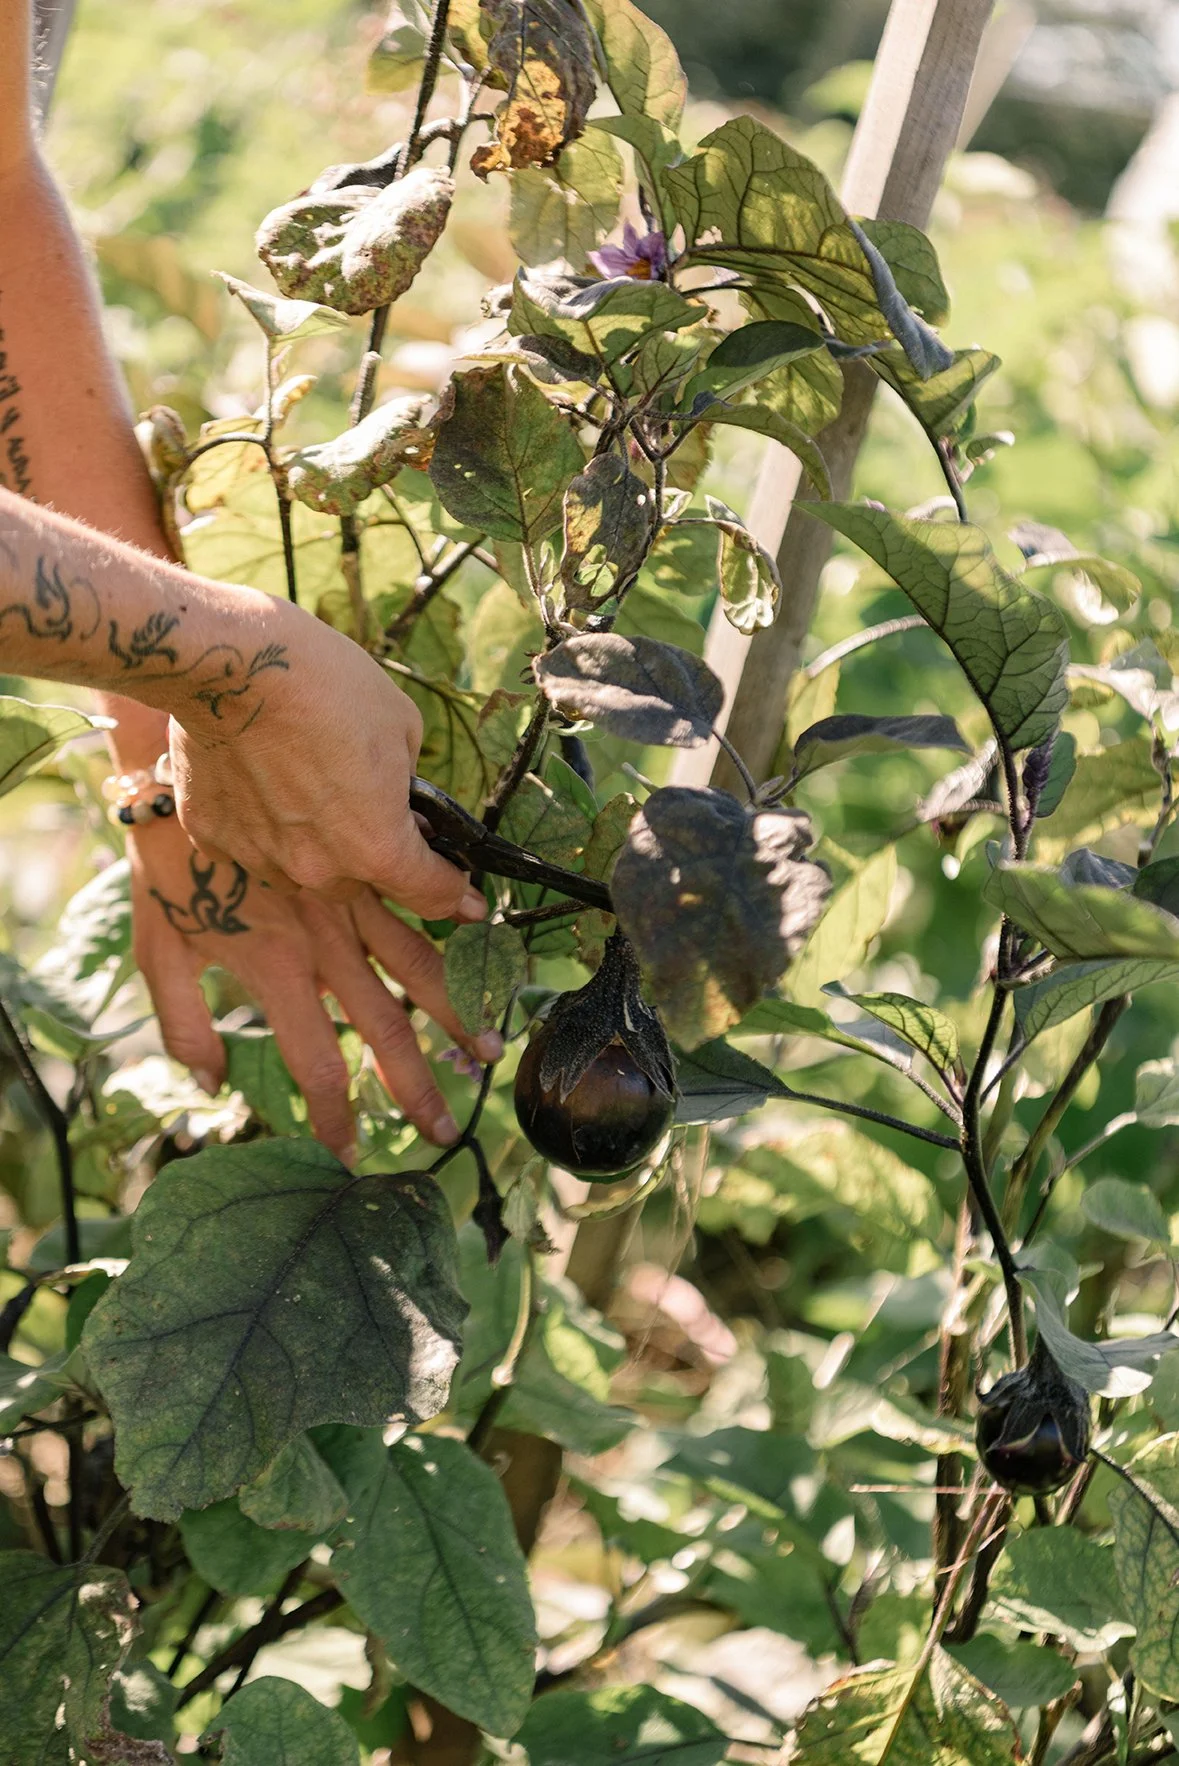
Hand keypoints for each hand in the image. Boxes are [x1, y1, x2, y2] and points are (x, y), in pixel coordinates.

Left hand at [128, 819, 500, 1161]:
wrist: (184, 774)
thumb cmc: (164, 864)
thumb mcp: (155, 948)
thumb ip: (180, 1019)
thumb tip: (208, 1081)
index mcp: (275, 972)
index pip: (315, 1061)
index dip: (335, 1113)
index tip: (351, 1153)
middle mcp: (323, 945)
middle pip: (383, 1028)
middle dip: (415, 1084)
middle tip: (445, 1129)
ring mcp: (348, 902)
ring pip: (416, 966)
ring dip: (455, 1012)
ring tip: (487, 1048)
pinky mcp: (359, 861)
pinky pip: (417, 896)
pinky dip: (453, 918)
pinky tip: (485, 933)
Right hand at [168, 598, 486, 921]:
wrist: (236, 664)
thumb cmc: (329, 687)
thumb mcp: (402, 727)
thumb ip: (407, 782)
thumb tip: (400, 798)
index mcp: (378, 848)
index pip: (432, 895)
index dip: (454, 892)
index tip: (466, 897)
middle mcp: (320, 869)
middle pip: (359, 884)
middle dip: (371, 855)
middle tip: (368, 807)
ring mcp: (262, 858)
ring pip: (300, 872)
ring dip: (313, 847)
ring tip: (305, 787)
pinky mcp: (213, 837)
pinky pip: (249, 847)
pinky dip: (260, 825)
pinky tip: (258, 779)